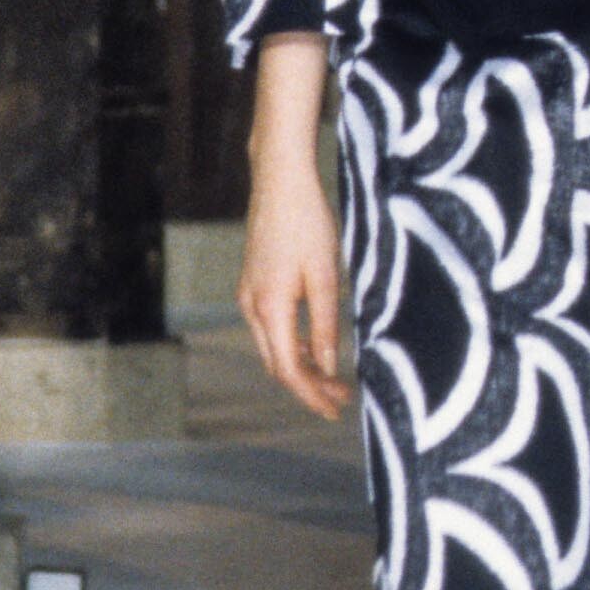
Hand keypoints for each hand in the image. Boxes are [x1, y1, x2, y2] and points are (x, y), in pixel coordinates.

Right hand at [239, 33, 349, 421]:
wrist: (280, 180)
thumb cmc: (307, 222)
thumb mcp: (326, 275)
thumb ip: (327, 324)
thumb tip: (330, 366)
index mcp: (270, 308)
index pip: (289, 370)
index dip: (312, 395)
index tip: (336, 409)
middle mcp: (252, 307)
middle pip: (278, 365)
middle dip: (309, 386)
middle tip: (342, 398)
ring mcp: (248, 295)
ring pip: (273, 347)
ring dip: (302, 366)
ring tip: (335, 377)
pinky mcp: (252, 284)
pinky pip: (270, 328)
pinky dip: (293, 344)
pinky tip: (316, 344)